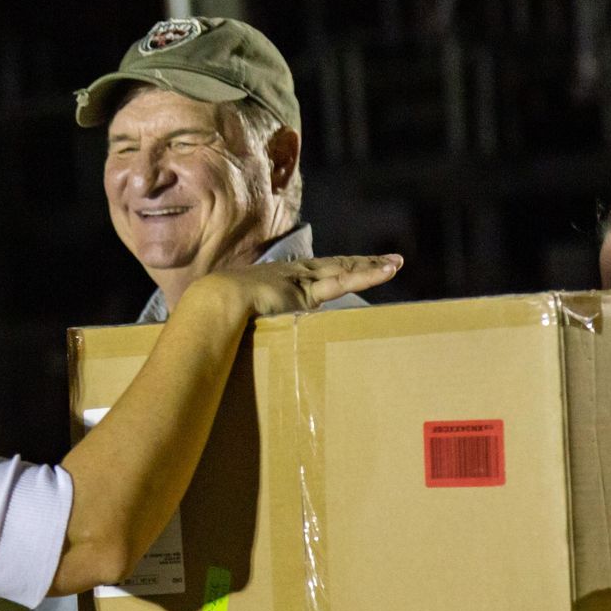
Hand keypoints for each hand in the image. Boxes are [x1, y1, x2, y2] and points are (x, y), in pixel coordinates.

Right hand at [199, 253, 402, 318]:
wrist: (215, 305)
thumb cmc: (218, 317)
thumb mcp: (237, 321)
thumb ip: (247, 330)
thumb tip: (240, 350)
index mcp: (275, 280)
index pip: (311, 273)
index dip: (330, 270)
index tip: (346, 268)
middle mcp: (291, 274)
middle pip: (333, 266)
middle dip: (358, 263)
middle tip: (384, 260)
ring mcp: (302, 279)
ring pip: (344, 269)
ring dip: (371, 267)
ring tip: (394, 263)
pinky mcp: (310, 290)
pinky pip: (345, 280)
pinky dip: (368, 275)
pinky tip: (389, 271)